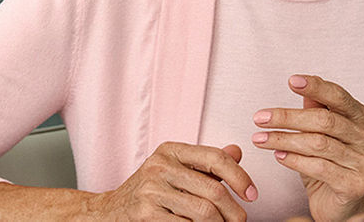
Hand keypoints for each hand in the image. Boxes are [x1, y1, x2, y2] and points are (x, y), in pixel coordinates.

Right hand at [87, 141, 257, 220]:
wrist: (110, 211)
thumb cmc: (150, 190)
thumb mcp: (175, 169)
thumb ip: (205, 163)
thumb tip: (238, 151)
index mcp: (170, 150)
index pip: (216, 158)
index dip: (240, 177)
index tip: (252, 194)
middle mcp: (159, 165)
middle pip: (213, 191)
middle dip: (234, 211)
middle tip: (239, 221)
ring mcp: (151, 190)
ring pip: (204, 213)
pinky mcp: (146, 213)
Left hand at [252, 75, 363, 221]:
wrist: (341, 205)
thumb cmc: (328, 165)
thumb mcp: (319, 134)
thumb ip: (315, 109)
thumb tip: (299, 83)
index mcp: (361, 119)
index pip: (339, 97)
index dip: (316, 87)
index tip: (292, 81)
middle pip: (325, 120)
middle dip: (288, 117)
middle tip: (260, 117)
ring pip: (318, 144)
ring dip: (284, 140)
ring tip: (260, 139)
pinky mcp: (355, 185)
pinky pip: (320, 168)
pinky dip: (295, 160)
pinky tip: (278, 156)